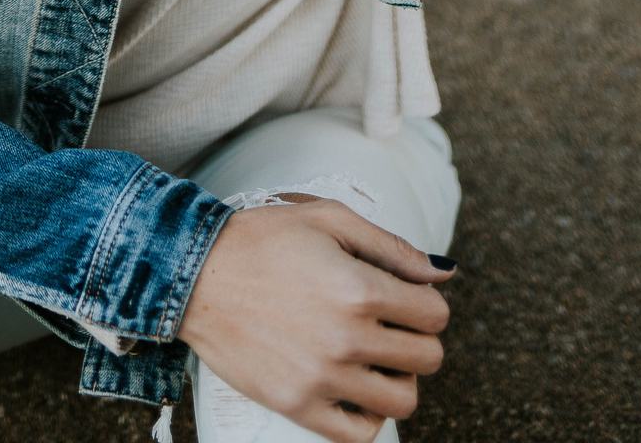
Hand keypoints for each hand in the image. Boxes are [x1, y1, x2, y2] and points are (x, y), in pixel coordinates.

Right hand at [177, 193, 456, 442]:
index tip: (406, 297)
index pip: (435, 314)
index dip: (427, 302)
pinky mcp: (299, 405)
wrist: (197, 275)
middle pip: (427, 358)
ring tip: (376, 356)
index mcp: (359, 287)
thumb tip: (444, 272)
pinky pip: (360, 433)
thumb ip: (392, 246)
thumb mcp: (329, 220)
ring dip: (399, 378)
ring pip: (403, 400)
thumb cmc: (262, 239)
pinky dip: (369, 415)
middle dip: (419, 338)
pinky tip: (355, 386)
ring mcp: (323, 377)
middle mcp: (347, 337)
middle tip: (392, 324)